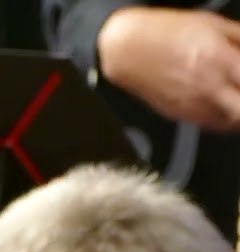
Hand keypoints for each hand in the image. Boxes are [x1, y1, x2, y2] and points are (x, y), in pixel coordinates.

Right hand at [97, 7, 239, 131]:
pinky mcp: (179, 114)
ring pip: (231, 123)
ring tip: (234, 100)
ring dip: (238, 114)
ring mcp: (192, 104)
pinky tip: (224, 106)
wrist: (125, 50)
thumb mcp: (211, 24)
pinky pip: (211, 125)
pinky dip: (224, 120)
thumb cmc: (164, 33)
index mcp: (219, 59)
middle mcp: (207, 86)